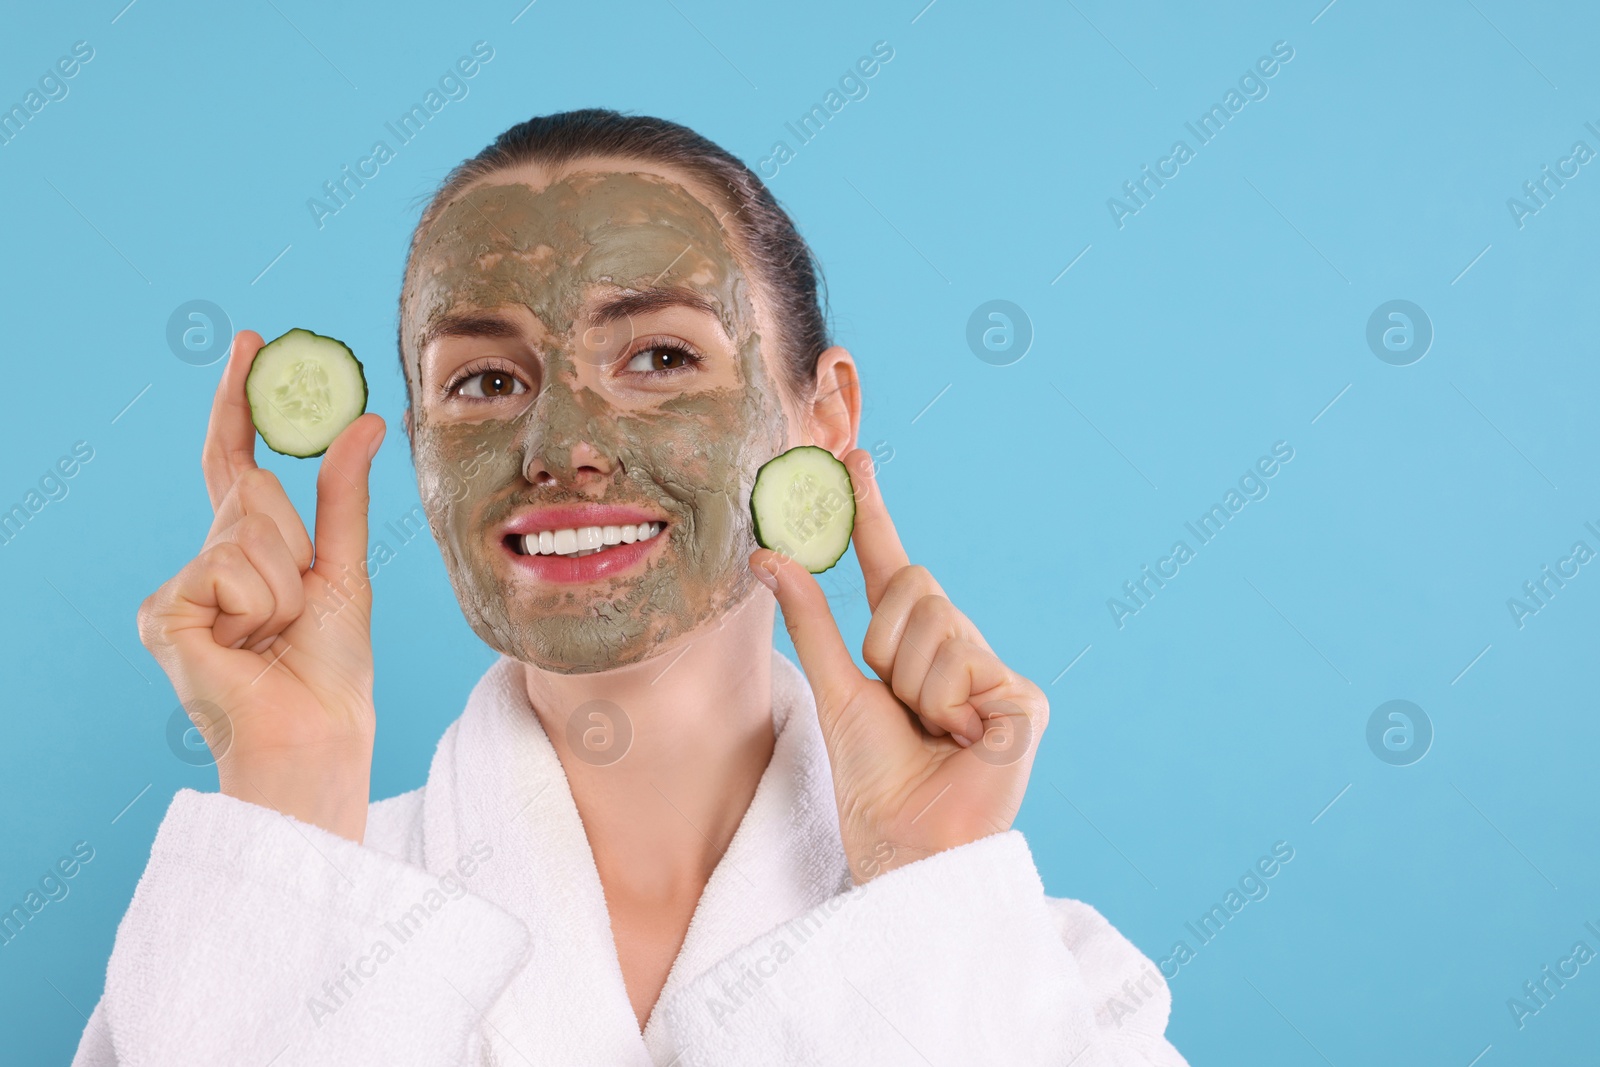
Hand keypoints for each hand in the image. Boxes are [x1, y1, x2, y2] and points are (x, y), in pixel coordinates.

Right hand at [137, 330, 385, 841]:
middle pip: (251, 494)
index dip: (241, 401)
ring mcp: (179, 589)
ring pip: (248, 532)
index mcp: (244, 553)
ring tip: (279, 635)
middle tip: (298, 608)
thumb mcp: (345, 569)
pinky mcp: (164, 614)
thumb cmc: (331, 669)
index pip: (235, 460)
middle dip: (294, 542)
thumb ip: (345, 496)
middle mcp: (203, 563)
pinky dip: (263, 606)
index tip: (252, 340)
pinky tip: (250, 647)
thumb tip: (364, 419)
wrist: (318, 735)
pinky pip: (232, 568)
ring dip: (287, 584)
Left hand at [750, 449, 1047, 883]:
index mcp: (912, 646)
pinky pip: (966, 664)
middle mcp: (959, 648)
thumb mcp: (836, 686)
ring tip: (930, 732)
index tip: (854, 458)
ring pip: (938, 624)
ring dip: (915, 685)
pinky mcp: (1024, 698)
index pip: (893, 565)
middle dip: (887, 645)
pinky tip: (963, 742)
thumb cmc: (874, 777)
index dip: (873, 513)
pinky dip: (949, 707)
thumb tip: (767, 553)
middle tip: (900, 704)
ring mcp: (995, 672)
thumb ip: (809, 618)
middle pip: (916, 586)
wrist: (906, 841)